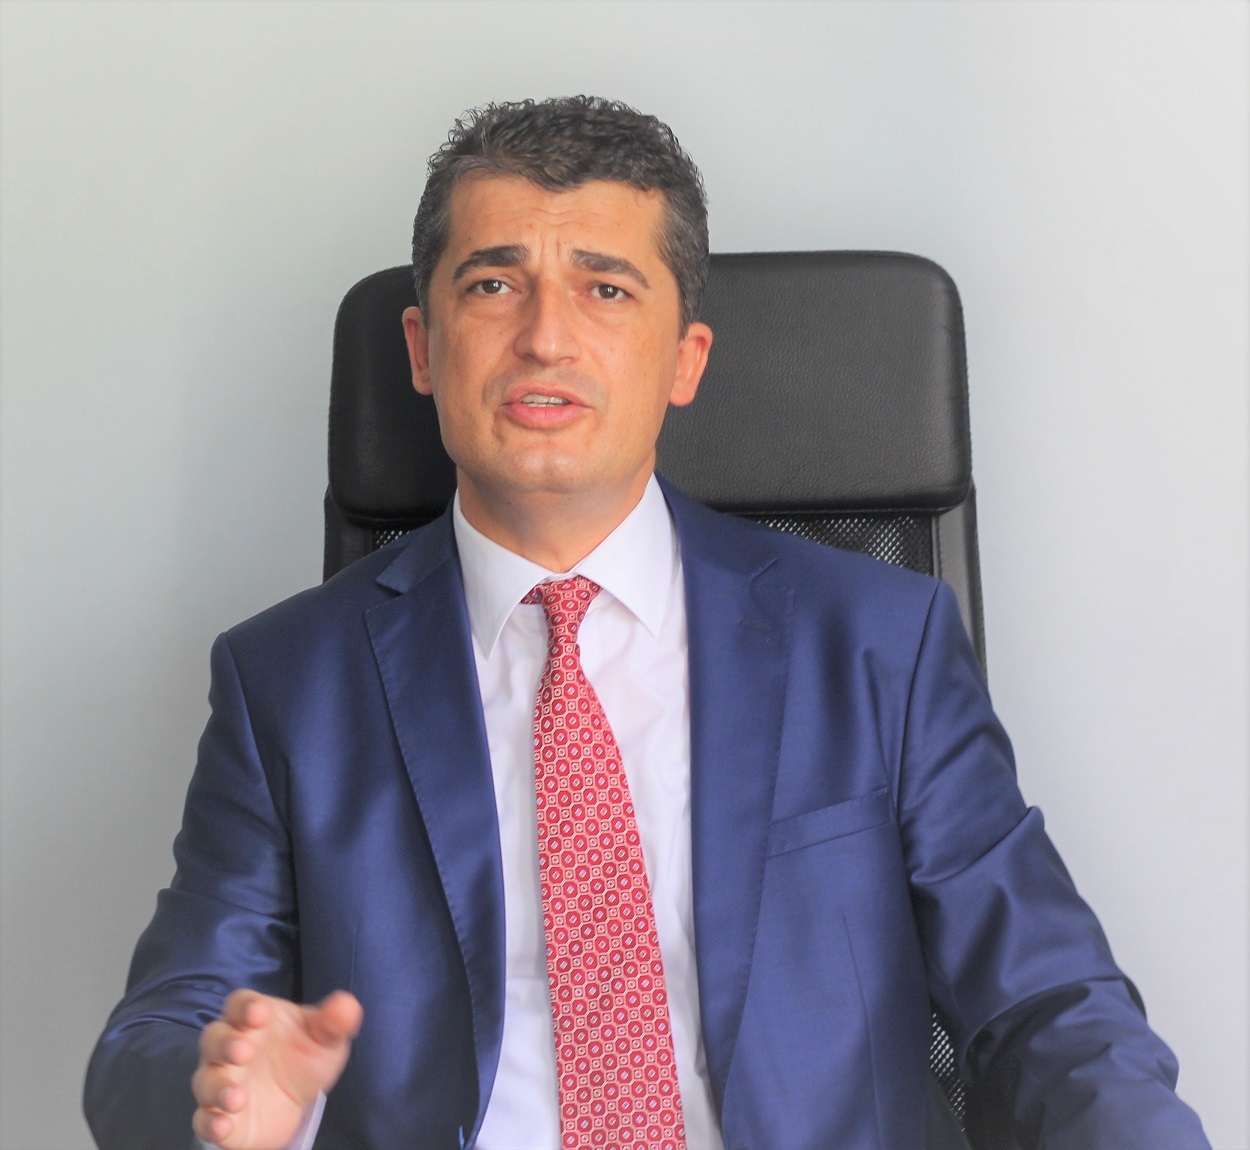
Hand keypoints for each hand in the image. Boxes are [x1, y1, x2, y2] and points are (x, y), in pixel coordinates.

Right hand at [191, 989, 362, 1149]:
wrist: (296, 1102)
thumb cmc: (303, 1057)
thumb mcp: (325, 1038)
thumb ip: (334, 1021)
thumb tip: (346, 1005)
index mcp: (253, 1019)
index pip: (240, 1004)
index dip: (245, 1007)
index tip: (260, 1013)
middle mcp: (229, 1048)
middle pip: (214, 1038)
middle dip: (226, 1044)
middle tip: (244, 1051)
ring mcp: (221, 1083)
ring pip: (206, 1081)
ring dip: (218, 1087)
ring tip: (237, 1097)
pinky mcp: (218, 1117)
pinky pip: (204, 1120)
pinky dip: (210, 1123)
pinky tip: (223, 1126)